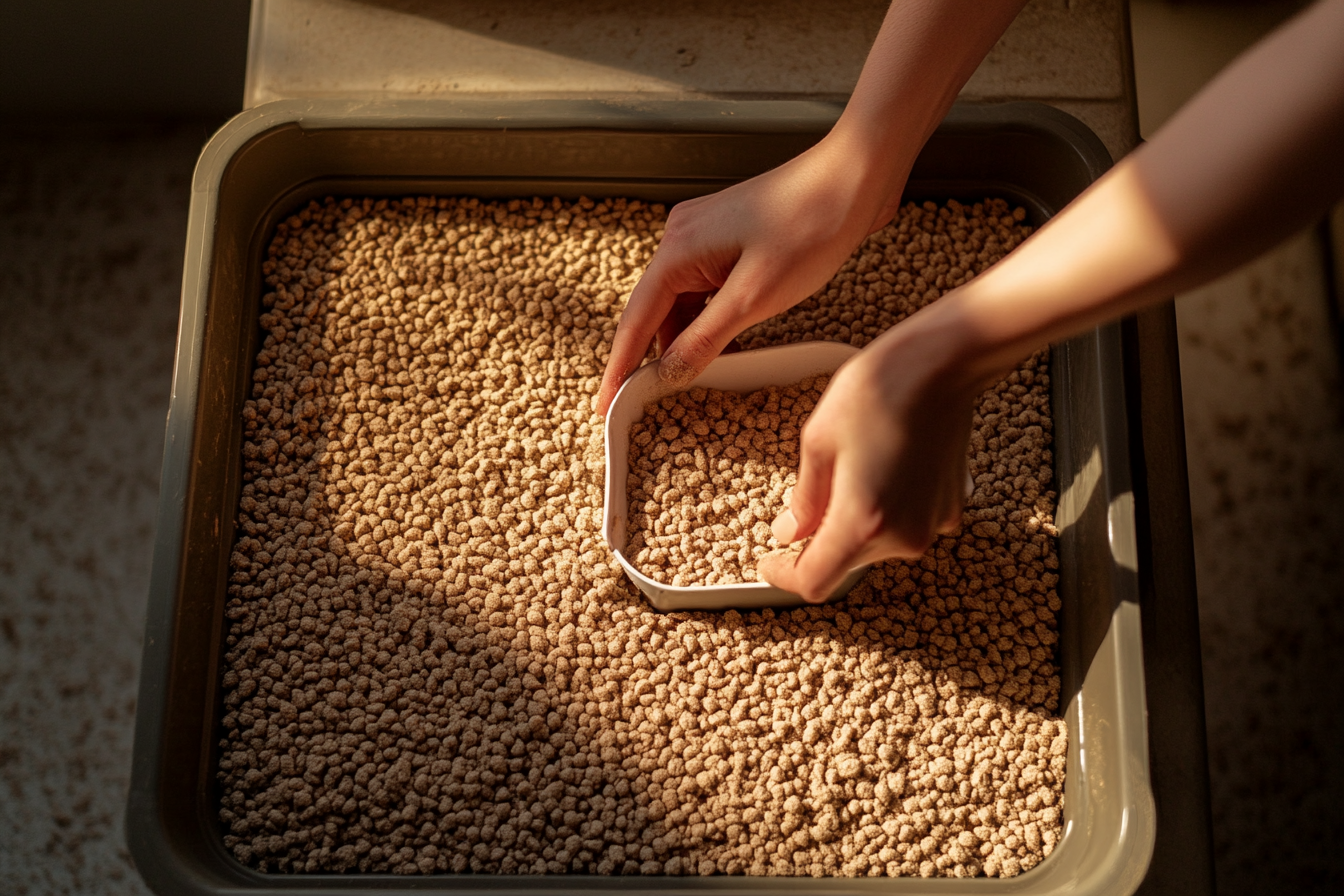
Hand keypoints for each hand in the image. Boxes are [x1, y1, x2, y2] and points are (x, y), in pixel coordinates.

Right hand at [595, 135, 904, 414]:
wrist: (855, 177)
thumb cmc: (811, 225)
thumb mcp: (754, 298)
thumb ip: (704, 339)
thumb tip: (669, 372)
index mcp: (678, 250)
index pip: (635, 322)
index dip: (620, 368)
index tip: (607, 405)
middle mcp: (682, 238)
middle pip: (655, 312)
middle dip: (652, 357)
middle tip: (647, 404)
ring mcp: (706, 236)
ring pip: (684, 303)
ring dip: (687, 339)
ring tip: (693, 379)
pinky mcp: (732, 239)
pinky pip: (706, 289)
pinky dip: (710, 320)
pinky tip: (725, 345)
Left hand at [757, 306, 979, 602]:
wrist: (943, 362)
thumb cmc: (878, 391)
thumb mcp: (818, 442)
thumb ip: (804, 500)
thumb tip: (790, 534)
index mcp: (862, 522)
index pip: (814, 581)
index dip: (784, 575)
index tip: (770, 560)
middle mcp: (903, 535)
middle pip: (846, 562)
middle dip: (820, 539)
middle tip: (810, 491)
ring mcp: (931, 524)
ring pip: (876, 544)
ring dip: (854, 521)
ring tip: (851, 465)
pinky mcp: (950, 508)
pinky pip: (905, 524)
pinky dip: (885, 508)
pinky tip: (881, 465)